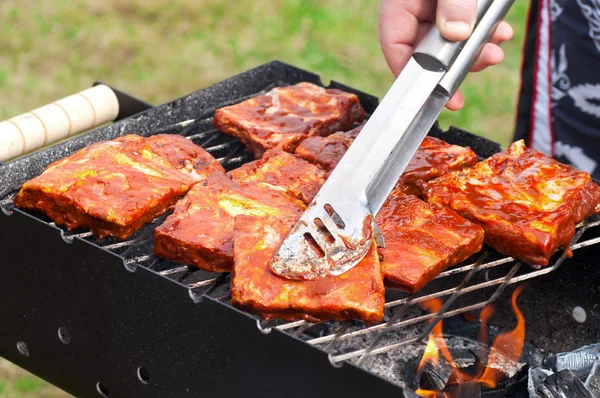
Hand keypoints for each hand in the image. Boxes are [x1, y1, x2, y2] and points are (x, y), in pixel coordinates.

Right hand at [379, 0, 513, 109]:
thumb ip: (453, 3)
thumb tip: (457, 34)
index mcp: (400, 3)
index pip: (396, 46)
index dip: (415, 74)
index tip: (436, 93)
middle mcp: (413, 8)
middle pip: (427, 49)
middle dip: (458, 64)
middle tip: (482, 67)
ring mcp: (431, 7)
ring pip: (450, 41)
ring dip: (476, 50)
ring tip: (495, 51)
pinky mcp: (453, 5)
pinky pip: (465, 25)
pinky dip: (484, 32)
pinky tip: (500, 32)